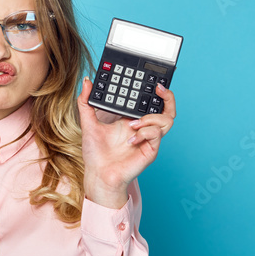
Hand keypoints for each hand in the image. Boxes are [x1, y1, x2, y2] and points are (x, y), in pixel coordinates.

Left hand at [77, 78, 176, 208]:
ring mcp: (148, 139)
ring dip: (151, 117)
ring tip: (133, 124)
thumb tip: (87, 82)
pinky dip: (144, 133)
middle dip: (168, 97)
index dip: (155, 91)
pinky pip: (156, 135)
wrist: (98, 174)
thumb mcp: (88, 123)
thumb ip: (86, 102)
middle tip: (158, 89)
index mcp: (132, 120)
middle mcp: (143, 128)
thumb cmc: (95, 153)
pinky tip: (130, 139)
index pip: (150, 102)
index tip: (151, 81)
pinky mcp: (150, 150)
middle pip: (167, 109)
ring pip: (167, 120)